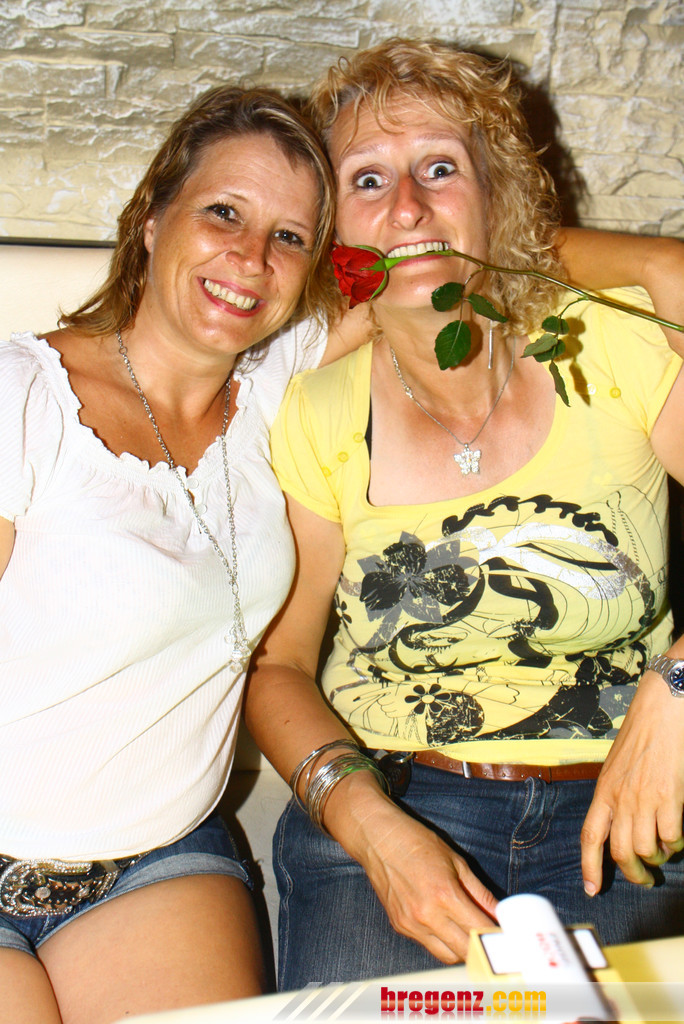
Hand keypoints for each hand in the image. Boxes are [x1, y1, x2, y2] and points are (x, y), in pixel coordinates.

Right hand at [332, 783, 497, 962]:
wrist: (377, 838)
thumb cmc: (416, 842)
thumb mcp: (456, 861)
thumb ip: (479, 892)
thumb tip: (499, 913)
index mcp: (445, 896)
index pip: (480, 932)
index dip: (497, 939)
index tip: (507, 939)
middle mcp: (426, 916)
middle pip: (465, 952)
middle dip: (484, 950)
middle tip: (495, 942)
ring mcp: (410, 924)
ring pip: (446, 955)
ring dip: (463, 950)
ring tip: (472, 935)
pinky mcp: (399, 926)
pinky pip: (427, 945)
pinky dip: (442, 941)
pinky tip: (448, 926)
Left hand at [581, 671, 683, 894]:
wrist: (662, 712)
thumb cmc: (640, 736)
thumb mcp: (616, 766)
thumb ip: (615, 794)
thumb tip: (619, 823)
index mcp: (603, 791)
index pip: (590, 836)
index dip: (589, 866)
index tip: (591, 889)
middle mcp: (620, 799)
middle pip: (621, 852)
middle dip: (634, 874)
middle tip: (645, 879)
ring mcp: (644, 799)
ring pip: (647, 849)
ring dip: (658, 858)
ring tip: (664, 851)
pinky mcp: (669, 797)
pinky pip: (671, 836)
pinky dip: (676, 843)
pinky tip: (677, 835)